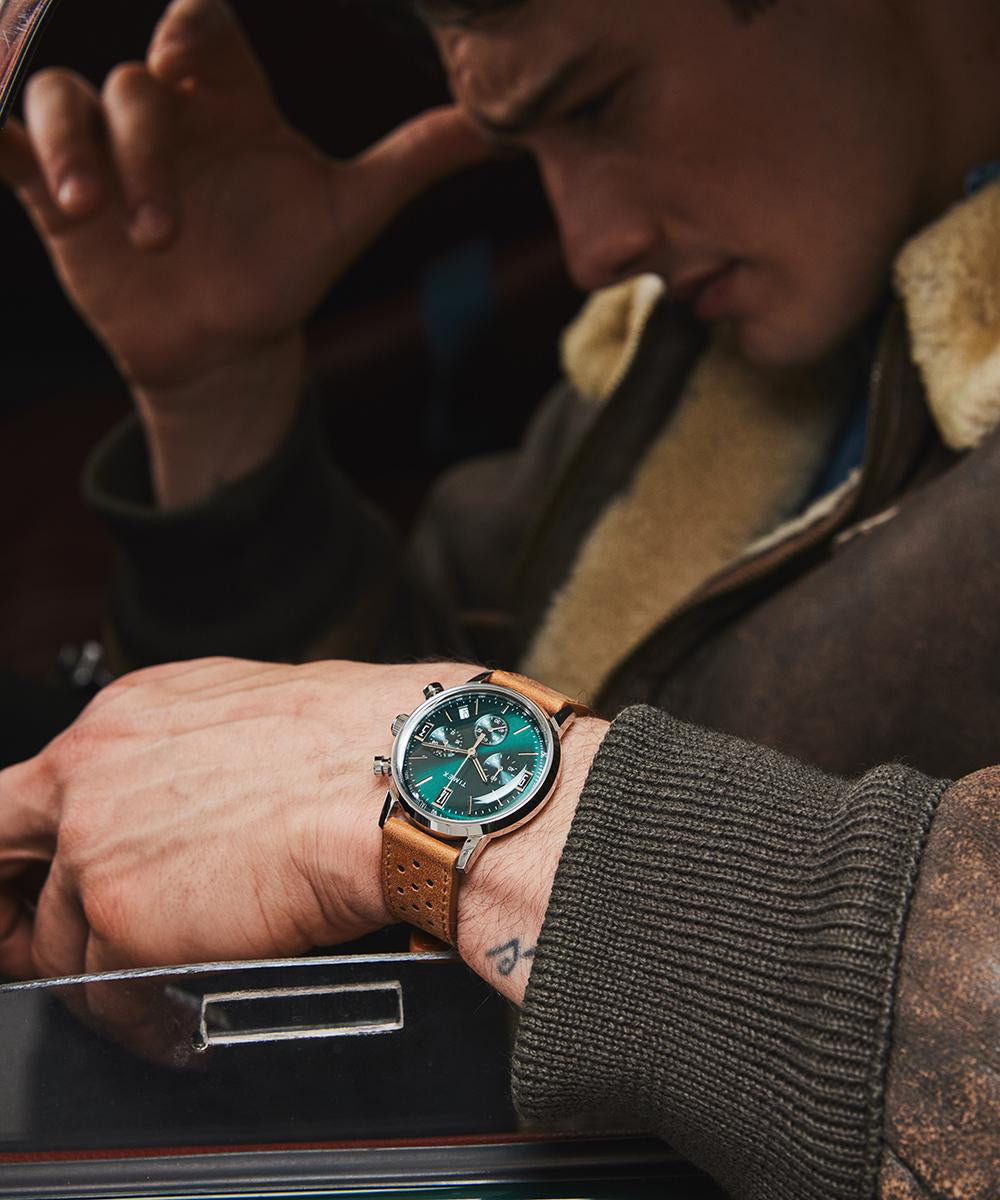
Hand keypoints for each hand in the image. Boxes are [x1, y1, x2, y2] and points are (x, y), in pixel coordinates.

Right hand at [0, 0, 487, 501]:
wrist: (228, 346)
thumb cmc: (285, 270)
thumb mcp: (351, 212)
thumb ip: (414, 159)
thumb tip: (497, 127)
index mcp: (226, 98)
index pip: (201, 24)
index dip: (194, 30)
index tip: (199, 66)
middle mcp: (163, 111)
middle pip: (134, 77)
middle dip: (144, 143)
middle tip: (163, 228)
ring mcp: (104, 148)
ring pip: (61, 99)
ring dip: (70, 147)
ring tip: (96, 214)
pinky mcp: (55, 193)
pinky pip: (6, 148)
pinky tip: (3, 162)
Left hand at [0, 656, 606, 1058]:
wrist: (408, 779)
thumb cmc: (368, 743)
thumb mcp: (255, 718)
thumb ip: (193, 757)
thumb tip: (195, 803)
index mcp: (130, 714)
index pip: (42, 785)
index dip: (40, 841)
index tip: (44, 875)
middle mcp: (96, 768)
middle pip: (4, 846)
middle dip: (16, 903)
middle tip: (38, 943)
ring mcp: (99, 841)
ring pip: (58, 936)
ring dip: (98, 975)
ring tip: (148, 997)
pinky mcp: (124, 915)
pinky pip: (107, 995)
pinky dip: (138, 1022)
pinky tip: (174, 1024)